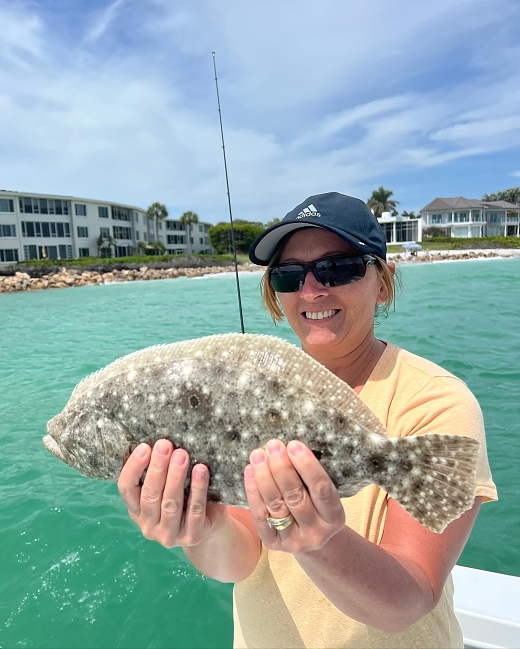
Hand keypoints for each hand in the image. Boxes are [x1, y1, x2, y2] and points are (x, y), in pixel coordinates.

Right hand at [118, 440, 227, 547]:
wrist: (208, 527)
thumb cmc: (183, 499)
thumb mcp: (165, 488)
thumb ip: (160, 472)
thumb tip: (160, 443)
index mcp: (136, 510)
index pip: (126, 489)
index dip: (133, 468)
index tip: (145, 447)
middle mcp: (148, 525)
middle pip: (150, 495)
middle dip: (158, 468)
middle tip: (165, 445)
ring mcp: (169, 534)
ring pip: (171, 503)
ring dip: (176, 477)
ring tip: (182, 455)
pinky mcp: (192, 536)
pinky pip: (195, 510)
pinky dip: (198, 489)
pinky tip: (201, 470)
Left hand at [244, 439, 344, 553]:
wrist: (312, 540)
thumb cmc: (318, 506)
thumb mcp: (325, 495)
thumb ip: (313, 477)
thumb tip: (290, 447)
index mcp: (334, 518)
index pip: (321, 489)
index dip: (307, 466)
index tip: (294, 444)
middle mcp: (316, 532)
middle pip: (295, 497)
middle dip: (282, 468)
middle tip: (273, 445)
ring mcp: (294, 541)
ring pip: (276, 505)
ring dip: (265, 477)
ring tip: (258, 455)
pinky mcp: (273, 544)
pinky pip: (260, 517)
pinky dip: (253, 493)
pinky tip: (249, 472)